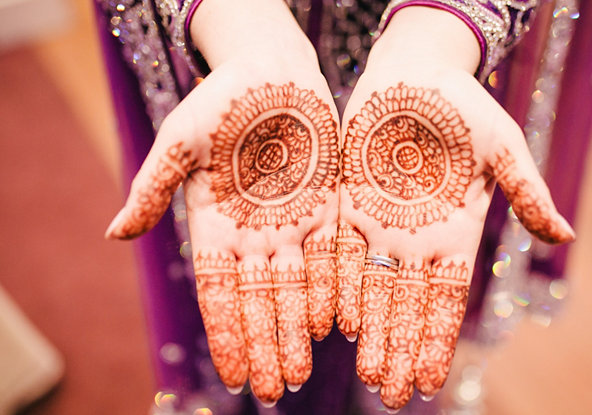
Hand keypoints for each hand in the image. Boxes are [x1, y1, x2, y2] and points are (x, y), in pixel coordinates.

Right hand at [105, 3, 339, 402]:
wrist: (271, 72)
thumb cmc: (219, 102)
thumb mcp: (179, 142)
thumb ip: (152, 189)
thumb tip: (113, 235)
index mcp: (215, 226)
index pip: (220, 292)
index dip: (227, 333)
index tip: (236, 375)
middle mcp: (254, 235)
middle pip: (261, 300)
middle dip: (267, 345)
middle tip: (278, 390)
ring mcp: (292, 224)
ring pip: (297, 287)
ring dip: (298, 330)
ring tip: (304, 372)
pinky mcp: (326, 208)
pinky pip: (331, 256)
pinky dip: (332, 288)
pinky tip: (335, 324)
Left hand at [335, 8, 573, 410]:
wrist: (414, 75)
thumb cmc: (463, 107)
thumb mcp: (502, 147)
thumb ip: (526, 192)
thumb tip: (565, 236)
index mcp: (453, 233)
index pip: (444, 299)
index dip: (435, 340)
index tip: (426, 381)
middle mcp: (414, 238)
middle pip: (404, 304)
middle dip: (397, 348)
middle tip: (388, 392)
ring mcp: (378, 223)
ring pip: (370, 286)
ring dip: (368, 329)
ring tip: (364, 370)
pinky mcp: (346, 203)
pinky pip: (339, 251)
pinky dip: (337, 284)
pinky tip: (335, 320)